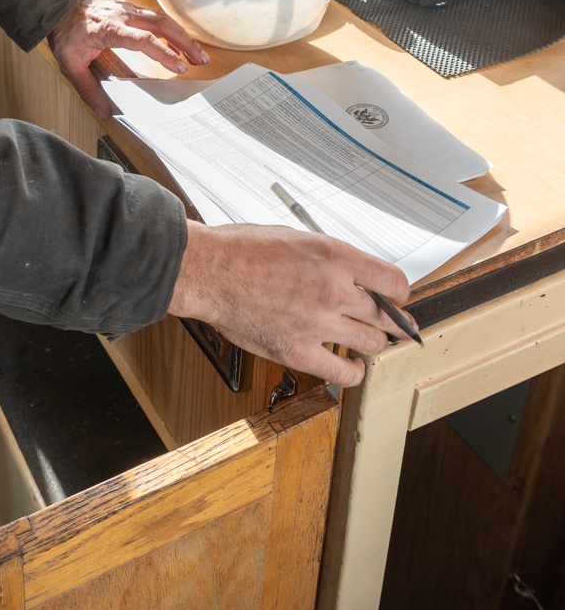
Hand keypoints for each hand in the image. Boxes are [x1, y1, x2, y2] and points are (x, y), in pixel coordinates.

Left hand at [47, 0, 208, 118]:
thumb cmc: (64, 33)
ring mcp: (127, 10)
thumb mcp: (70, 65)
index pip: (144, 39)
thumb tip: (103, 112)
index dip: (163, 53)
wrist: (57, 7)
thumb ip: (87, 89)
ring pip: (161, 19)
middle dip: (184, 42)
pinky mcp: (128, 9)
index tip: (179, 66)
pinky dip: (170, 30)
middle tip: (200, 60)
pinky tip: (176, 43)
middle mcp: (123, 16)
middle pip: (161, 25)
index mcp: (110, 29)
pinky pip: (154, 17)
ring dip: (181, 35)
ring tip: (196, 54)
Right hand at [167, 220, 414, 387]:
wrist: (208, 271)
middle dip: (395, 322)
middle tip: (397, 325)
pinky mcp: (298, 351)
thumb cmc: (242, 249)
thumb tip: (354, 276)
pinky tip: (352, 365)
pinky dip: (354, 371)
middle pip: (387, 316)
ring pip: (371, 343)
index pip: (394, 281)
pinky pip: (343, 372)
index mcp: (335, 256)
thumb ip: (330, 259)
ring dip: (373, 343)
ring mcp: (317, 323)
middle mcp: (333, 290)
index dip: (399, 292)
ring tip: (369, 341)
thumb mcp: (298, 237)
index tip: (396, 298)